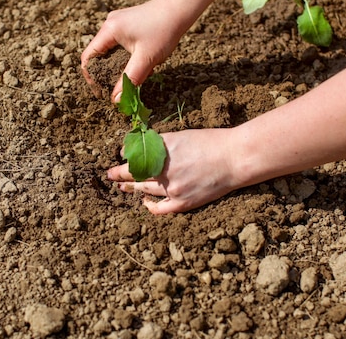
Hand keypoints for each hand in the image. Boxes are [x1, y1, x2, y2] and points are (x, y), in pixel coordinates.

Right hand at [81, 0, 187, 101]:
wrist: (180, 9)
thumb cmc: (163, 31)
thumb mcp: (145, 59)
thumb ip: (129, 80)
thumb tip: (116, 100)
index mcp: (109, 30)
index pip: (88, 57)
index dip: (92, 77)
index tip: (102, 91)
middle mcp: (110, 24)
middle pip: (99, 54)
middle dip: (107, 73)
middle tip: (118, 88)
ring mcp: (118, 22)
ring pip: (111, 51)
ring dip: (120, 66)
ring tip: (135, 75)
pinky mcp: (128, 23)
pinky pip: (121, 45)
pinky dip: (127, 57)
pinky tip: (143, 63)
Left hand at [107, 128, 243, 213]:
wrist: (235, 159)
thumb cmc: (212, 142)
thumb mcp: (182, 135)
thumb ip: (161, 143)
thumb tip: (143, 146)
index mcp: (163, 149)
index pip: (134, 154)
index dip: (125, 157)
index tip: (121, 157)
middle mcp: (164, 169)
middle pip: (134, 173)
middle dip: (119, 174)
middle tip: (110, 174)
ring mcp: (172, 188)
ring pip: (143, 189)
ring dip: (130, 188)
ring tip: (122, 188)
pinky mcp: (182, 202)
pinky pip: (159, 209)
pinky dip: (148, 206)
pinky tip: (144, 202)